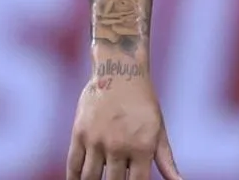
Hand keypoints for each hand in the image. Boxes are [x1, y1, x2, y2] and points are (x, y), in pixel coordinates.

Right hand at [67, 63, 182, 179]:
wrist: (120, 70)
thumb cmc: (143, 102)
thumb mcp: (159, 130)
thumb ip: (166, 160)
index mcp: (142, 147)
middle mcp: (118, 146)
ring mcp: (96, 140)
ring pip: (90, 178)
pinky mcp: (79, 134)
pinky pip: (73, 165)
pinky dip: (74, 178)